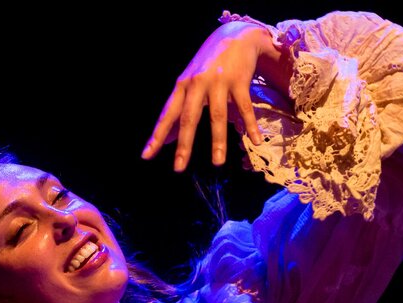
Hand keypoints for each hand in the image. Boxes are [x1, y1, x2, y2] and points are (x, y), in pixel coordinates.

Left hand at [140, 21, 274, 171]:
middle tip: (178, 168)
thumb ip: (178, 110)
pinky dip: (250, 125)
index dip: (157, 136)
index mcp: (182, 86)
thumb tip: (165, 138)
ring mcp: (218, 81)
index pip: (167, 114)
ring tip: (217, 163)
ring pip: (216, 115)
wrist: (235, 35)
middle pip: (188, 117)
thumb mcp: (189, 84)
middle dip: (183, 144)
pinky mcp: (239, 80)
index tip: (147, 156)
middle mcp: (197, 83)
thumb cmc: (209, 65)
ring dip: (217, 140)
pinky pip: (244, 107)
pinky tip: (255, 140)